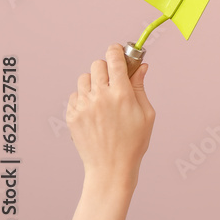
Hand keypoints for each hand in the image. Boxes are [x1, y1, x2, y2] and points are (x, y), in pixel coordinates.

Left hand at [66, 44, 155, 189]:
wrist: (111, 168)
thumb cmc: (134, 142)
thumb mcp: (146, 114)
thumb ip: (141, 87)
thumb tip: (141, 67)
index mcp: (122, 94)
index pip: (114, 59)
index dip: (116, 50)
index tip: (119, 50)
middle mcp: (100, 97)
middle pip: (97, 64)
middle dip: (107, 67)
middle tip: (114, 78)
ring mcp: (83, 106)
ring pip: (84, 79)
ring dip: (94, 81)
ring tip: (102, 96)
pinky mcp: (72, 116)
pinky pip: (75, 95)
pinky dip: (84, 97)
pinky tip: (94, 110)